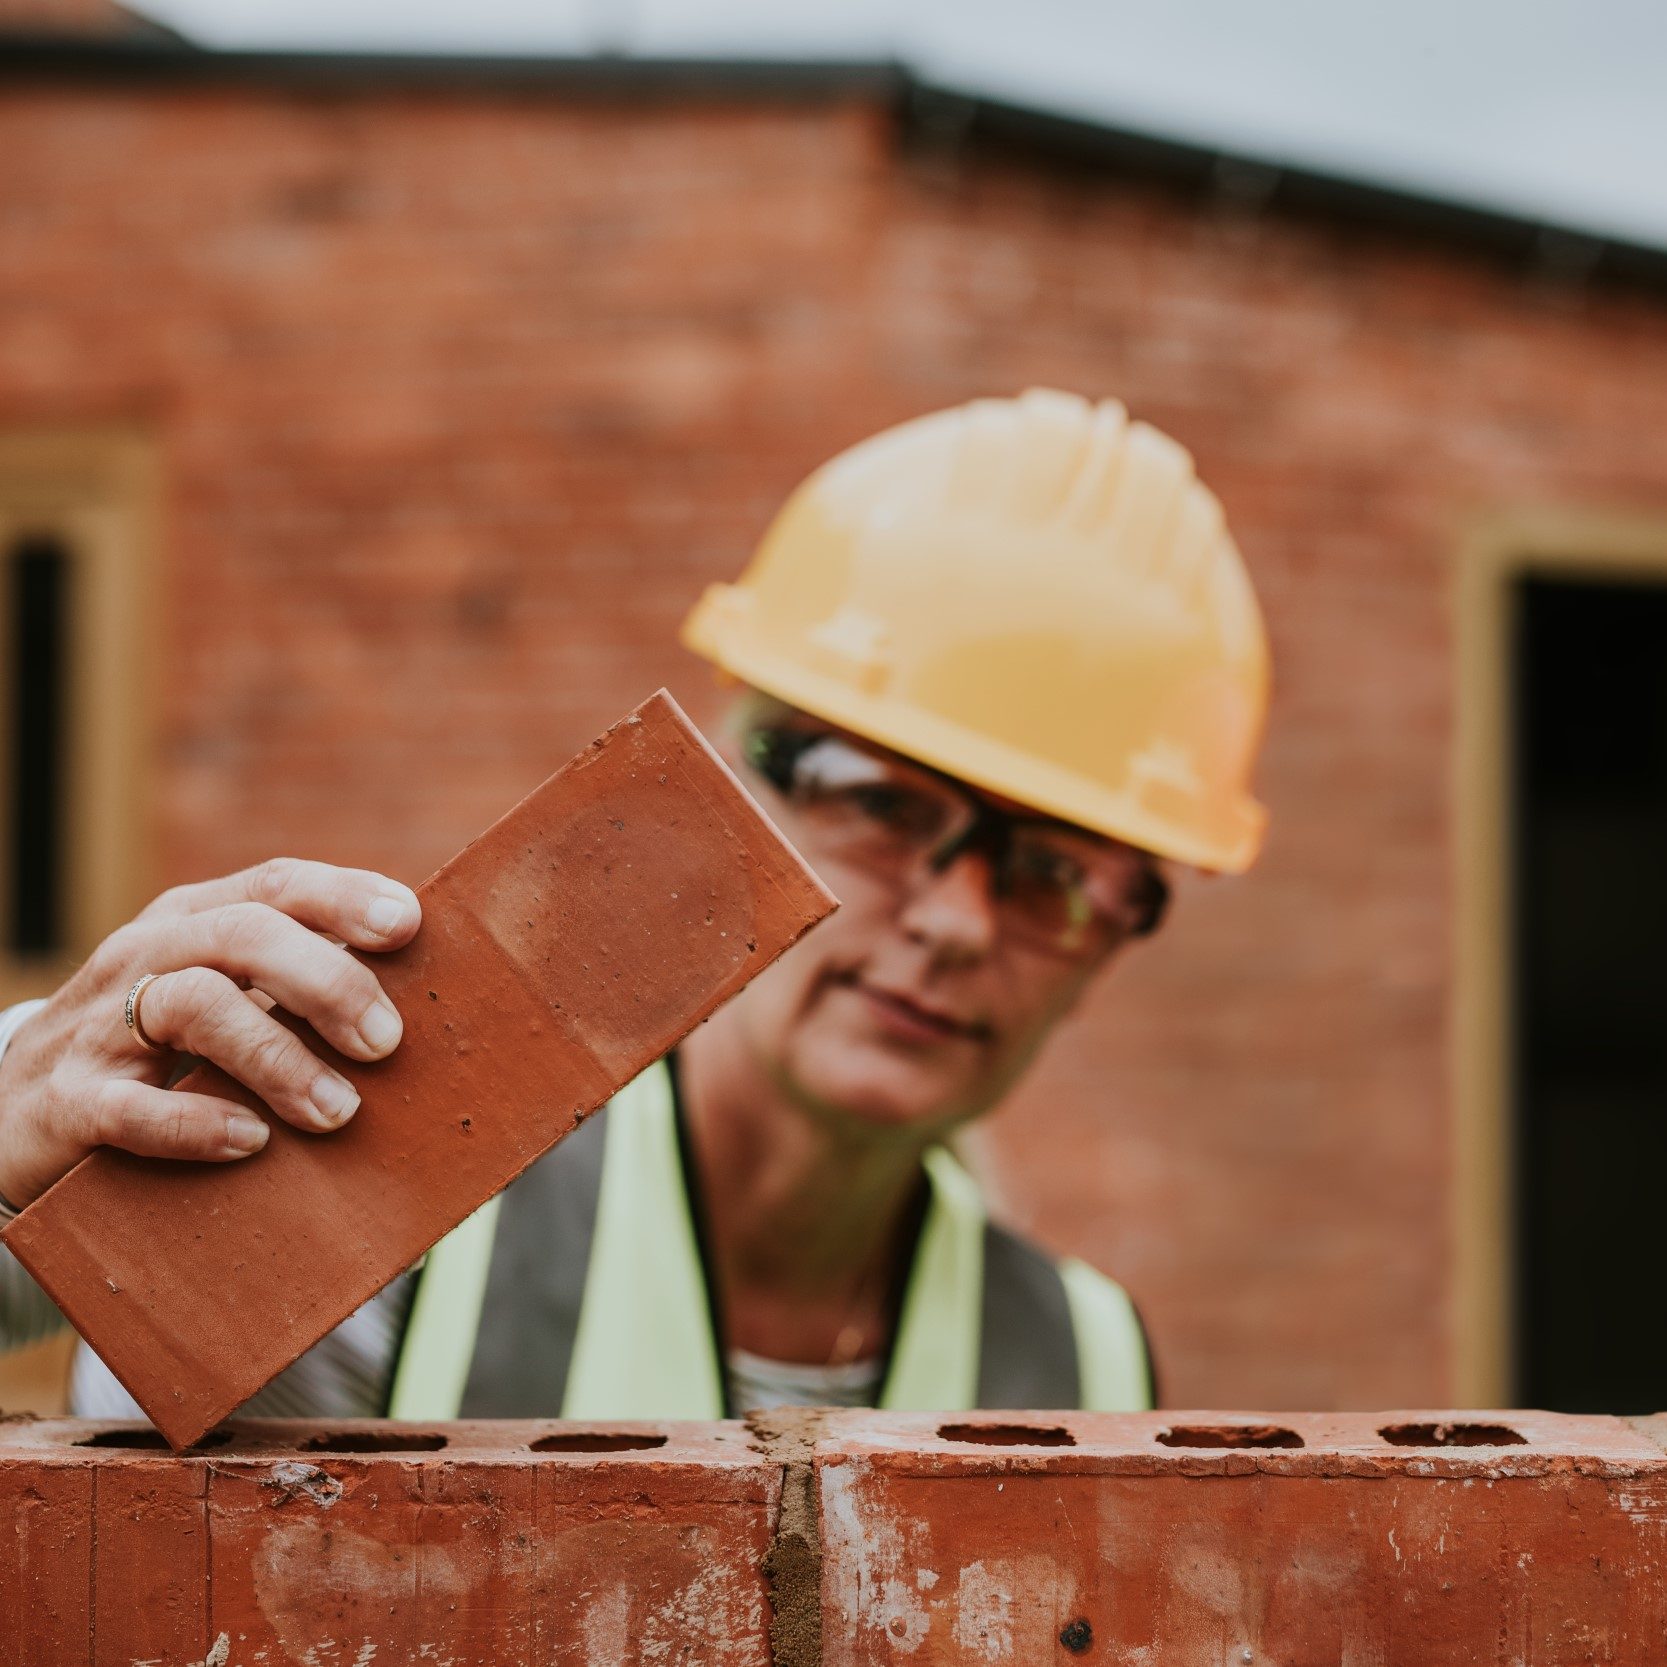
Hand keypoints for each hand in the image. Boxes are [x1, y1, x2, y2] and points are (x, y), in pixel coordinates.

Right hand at [0, 858, 419, 1208]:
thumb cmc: (155, 1052)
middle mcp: (148, 957)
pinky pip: (131, 1107)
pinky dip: (198, 1123)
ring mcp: (100, 1027)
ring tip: (339, 1110)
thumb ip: (298, 987)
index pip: (276, 885)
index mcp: (194, 921)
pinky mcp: (68, 1102)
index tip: (409, 926)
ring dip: (279, 1058)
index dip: (345, 897)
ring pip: (196, 1007)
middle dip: (327, 982)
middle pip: (244, 936)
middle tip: (386, 1043)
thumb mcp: (221, 997)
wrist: (12, 1115)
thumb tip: (424, 1001)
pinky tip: (252, 1142)